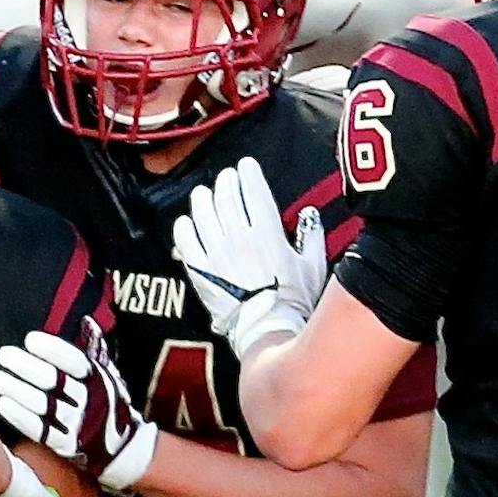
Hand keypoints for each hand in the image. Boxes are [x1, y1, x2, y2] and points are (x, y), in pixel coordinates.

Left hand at [0, 317, 156, 492]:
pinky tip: (2, 404)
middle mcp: (89, 400)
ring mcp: (77, 424)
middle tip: (4, 355)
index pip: (74, 361)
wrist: (122, 446)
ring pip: (42, 405)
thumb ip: (95, 350)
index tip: (30, 340)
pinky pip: (40, 430)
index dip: (52, 350)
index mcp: (98, 379)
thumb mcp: (108, 374)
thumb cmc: (106, 401)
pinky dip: (20, 417)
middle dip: (26, 366)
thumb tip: (88, 321)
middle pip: (53, 381)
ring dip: (16, 390)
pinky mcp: (66, 444)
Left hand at [172, 156, 328, 356]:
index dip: (249, 174)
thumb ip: (311, 237)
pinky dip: (184, 229)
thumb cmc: (293, 302)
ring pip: (203, 215)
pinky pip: (186, 243)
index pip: (254, 192)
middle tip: (226, 177)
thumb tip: (309, 216)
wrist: (266, 331)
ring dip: (203, 199)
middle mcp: (239, 238)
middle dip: (226, 182)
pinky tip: (185, 222)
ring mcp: (216, 254)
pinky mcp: (200, 271)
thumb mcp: (313, 267)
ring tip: (203, 193)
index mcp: (268, 233)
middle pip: (226, 198)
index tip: (246, 166)